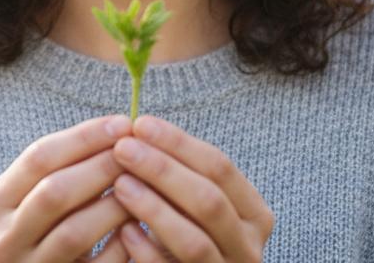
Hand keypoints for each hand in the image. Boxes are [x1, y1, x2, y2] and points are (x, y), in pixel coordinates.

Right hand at [0, 114, 136, 261]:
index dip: (84, 137)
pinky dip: (122, 242)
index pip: (38, 157)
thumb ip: (70, 164)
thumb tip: (121, 127)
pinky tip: (140, 224)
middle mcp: (5, 239)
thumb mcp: (44, 193)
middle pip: (53, 192)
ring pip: (74, 231)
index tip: (123, 124)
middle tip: (136, 152)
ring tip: (142, 185)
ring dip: (114, 204)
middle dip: (101, 167)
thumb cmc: (54, 224)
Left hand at [110, 116, 275, 261]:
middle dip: (163, 170)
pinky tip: (124, 230)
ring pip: (194, 241)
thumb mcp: (192, 204)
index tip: (140, 124)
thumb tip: (137, 128)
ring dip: (154, 209)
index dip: (179, 143)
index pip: (220, 168)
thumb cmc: (184, 234)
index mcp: (253, 213)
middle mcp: (248, 246)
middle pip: (209, 200)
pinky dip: (146, 251)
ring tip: (120, 184)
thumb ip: (177, 173)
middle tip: (123, 148)